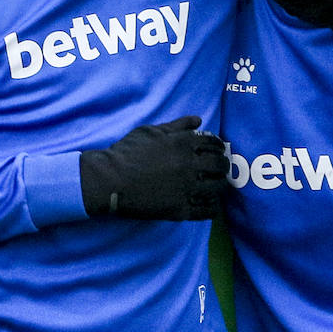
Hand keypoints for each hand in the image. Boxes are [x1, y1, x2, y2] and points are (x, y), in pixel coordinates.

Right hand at [79, 116, 226, 219]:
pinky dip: (211, 208)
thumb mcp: (150, 131)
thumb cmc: (127, 152)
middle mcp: (190, 165)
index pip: (213, 143)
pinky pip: (206, 210)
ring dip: (220, 185)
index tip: (216, 150)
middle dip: (223, 165)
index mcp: (183, 144)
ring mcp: (186, 188)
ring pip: (217, 188)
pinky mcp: (180, 209)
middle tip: (220, 168)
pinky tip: (209, 205)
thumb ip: (177, 125)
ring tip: (216, 186)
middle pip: (219, 165)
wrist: (109, 180)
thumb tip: (198, 120)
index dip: (218, 146)